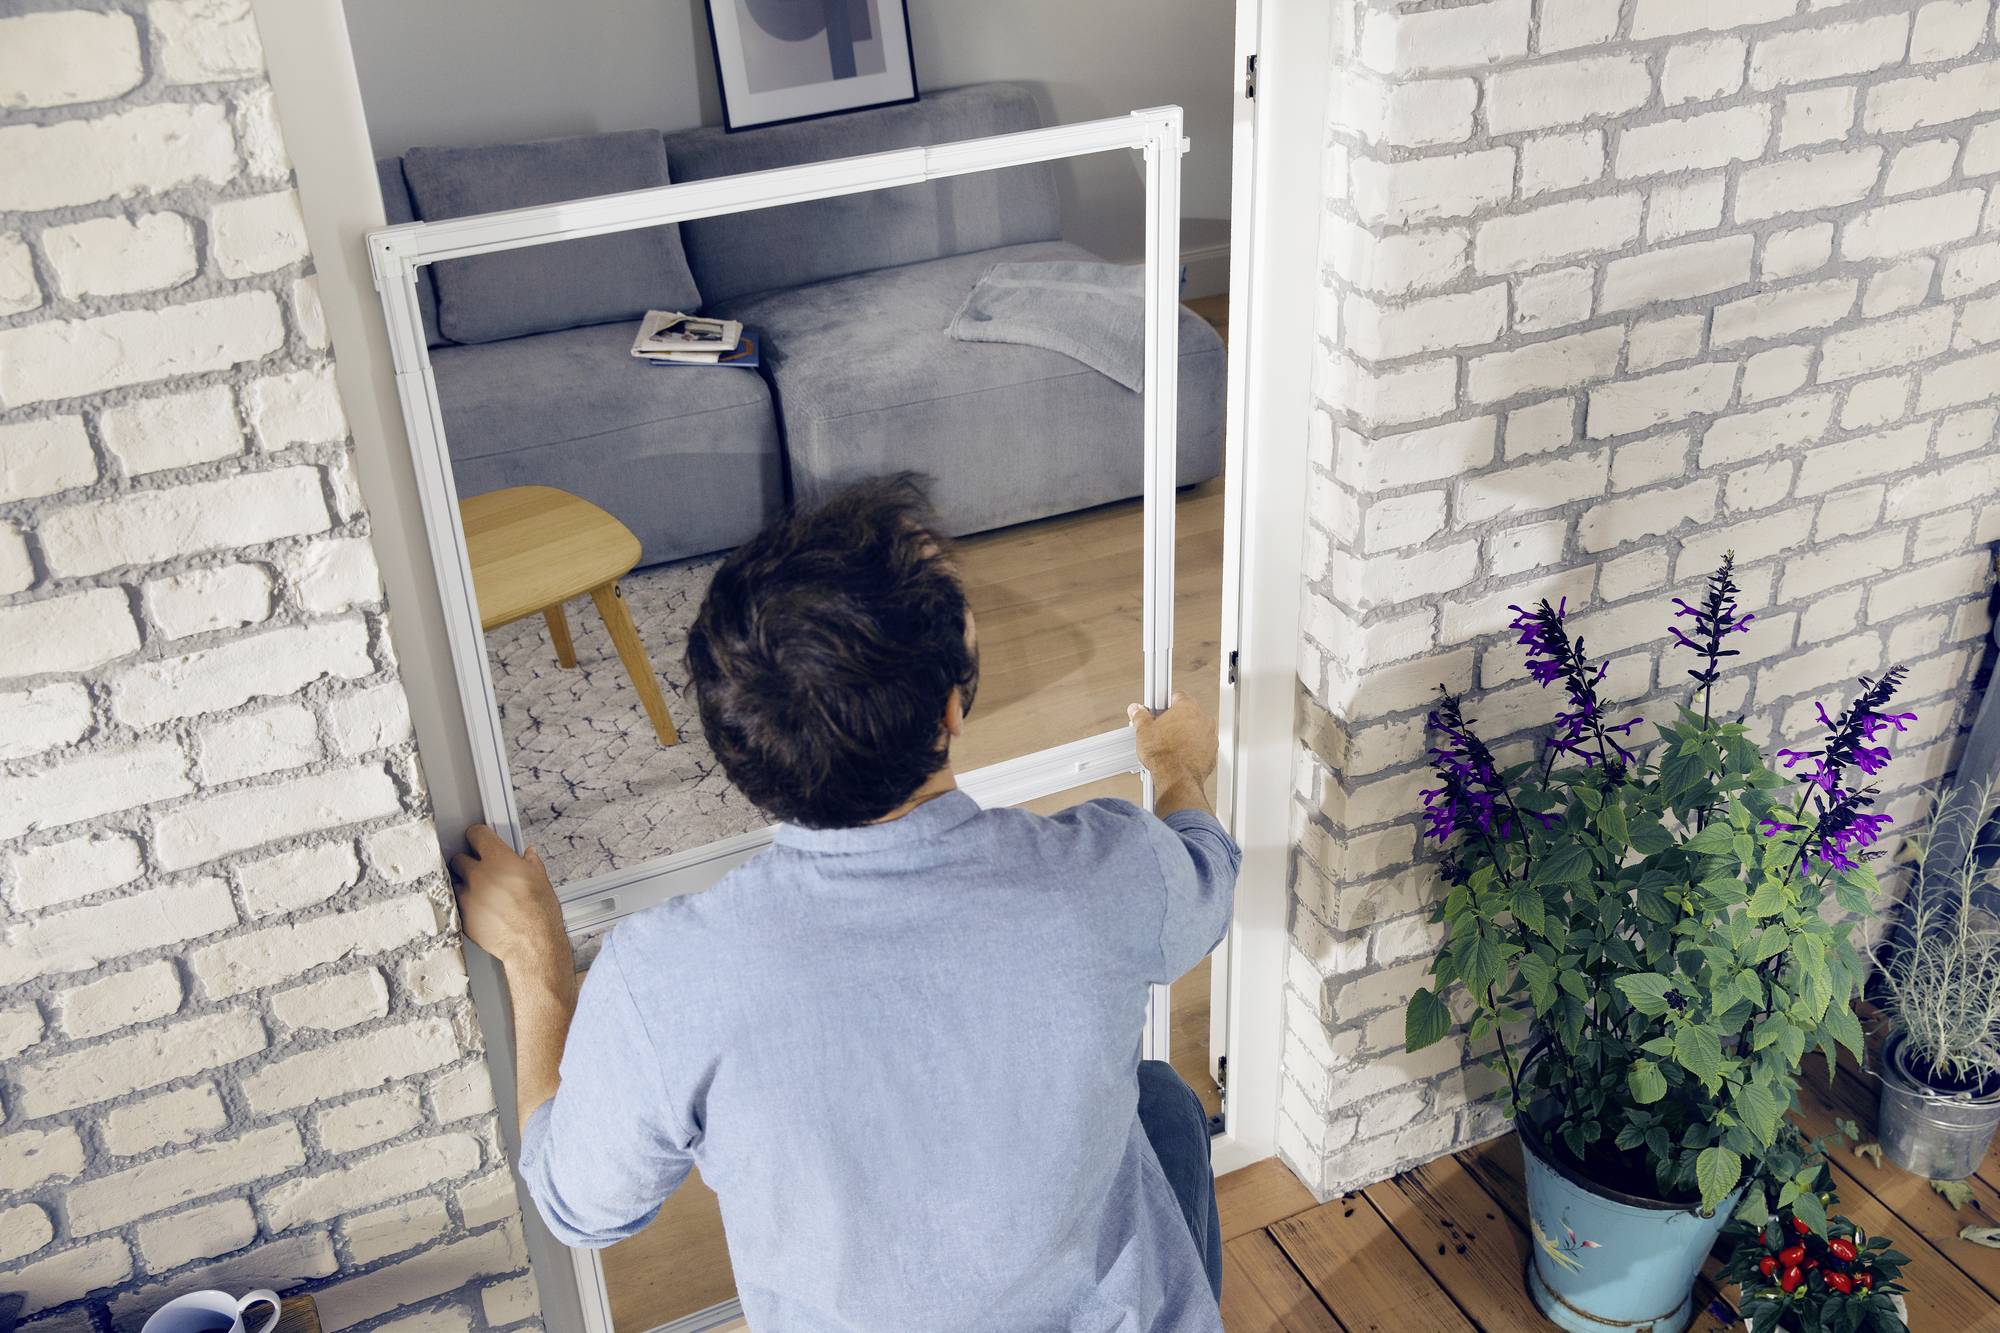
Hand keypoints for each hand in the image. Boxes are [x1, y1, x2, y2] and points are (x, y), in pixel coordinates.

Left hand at [450, 825, 572, 981]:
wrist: (532, 944)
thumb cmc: (540, 914)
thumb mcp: (541, 880)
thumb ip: (530, 864)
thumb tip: (529, 856)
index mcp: (499, 860)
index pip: (476, 834)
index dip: (478, 836)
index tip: (479, 840)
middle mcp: (479, 875)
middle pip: (459, 858)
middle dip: (467, 862)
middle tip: (480, 870)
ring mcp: (468, 896)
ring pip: (455, 882)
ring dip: (464, 885)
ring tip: (479, 894)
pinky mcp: (463, 916)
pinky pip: (457, 904)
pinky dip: (465, 905)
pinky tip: (480, 910)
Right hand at [1127, 690, 1217, 786]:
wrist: (1176, 778)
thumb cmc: (1164, 755)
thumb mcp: (1143, 731)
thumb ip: (1140, 716)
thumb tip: (1136, 710)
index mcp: (1187, 707)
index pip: (1177, 696)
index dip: (1165, 704)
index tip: (1159, 712)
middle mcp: (1203, 719)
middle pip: (1188, 713)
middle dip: (1176, 721)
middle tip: (1161, 731)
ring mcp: (1210, 736)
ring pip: (1196, 730)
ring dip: (1185, 735)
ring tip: (1169, 746)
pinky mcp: (1212, 752)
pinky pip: (1202, 746)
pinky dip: (1193, 749)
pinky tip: (1179, 755)